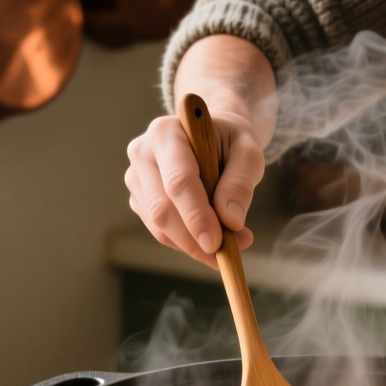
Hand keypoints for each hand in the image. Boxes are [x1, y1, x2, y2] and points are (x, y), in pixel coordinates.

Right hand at [124, 35, 277, 266]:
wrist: (213, 137)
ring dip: (194, 244)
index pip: (178, 182)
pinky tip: (211, 236)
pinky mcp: (139, 199)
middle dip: (194, 239)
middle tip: (228, 252)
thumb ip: (241, 183)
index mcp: (166, 133)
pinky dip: (187, 242)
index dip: (196, 216)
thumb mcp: (248, 152)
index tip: (216, 243)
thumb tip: (230, 220)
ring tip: (231, 243)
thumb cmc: (231, 142)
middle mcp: (142, 153)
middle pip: (162, 209)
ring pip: (159, 226)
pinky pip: (160, 231)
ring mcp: (137, 178)